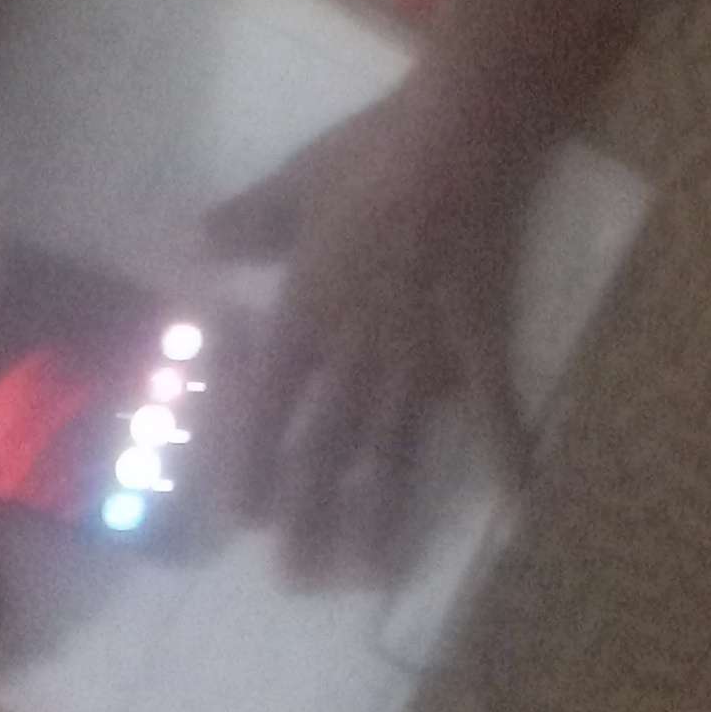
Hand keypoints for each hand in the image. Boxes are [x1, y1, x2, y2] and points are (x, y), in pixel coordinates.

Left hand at [201, 61, 542, 582]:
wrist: (458, 131)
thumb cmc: (370, 153)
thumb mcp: (294, 184)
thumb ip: (246, 223)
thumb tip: (192, 243)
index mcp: (306, 313)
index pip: (269, 409)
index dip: (254, 465)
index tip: (244, 519)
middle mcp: (357, 348)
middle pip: (326, 449)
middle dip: (311, 517)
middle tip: (300, 580)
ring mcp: (422, 351)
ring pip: (395, 448)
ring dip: (381, 514)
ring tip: (372, 574)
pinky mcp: (481, 336)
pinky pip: (495, 406)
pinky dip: (507, 455)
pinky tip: (518, 506)